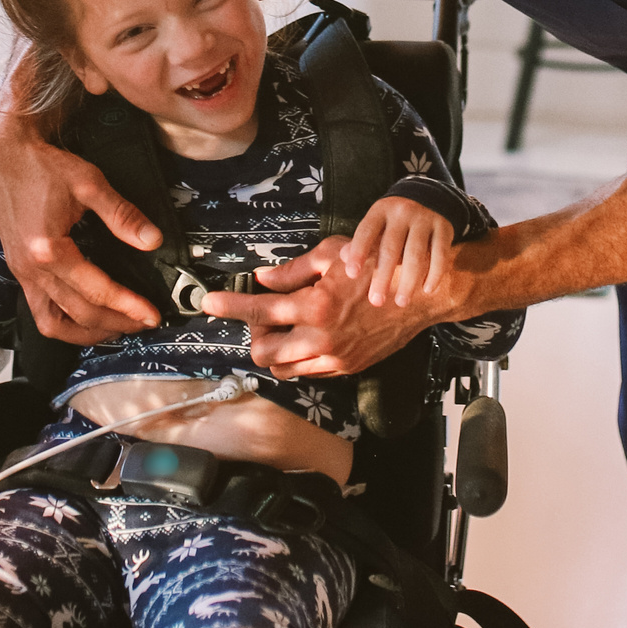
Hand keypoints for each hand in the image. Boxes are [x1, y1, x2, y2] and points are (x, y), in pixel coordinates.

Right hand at [0, 105, 161, 342]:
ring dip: (87, 333)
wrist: (5, 153)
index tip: (152, 315)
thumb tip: (152, 240)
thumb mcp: (89, 184)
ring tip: (117, 328)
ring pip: (53, 323)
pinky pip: (39, 311)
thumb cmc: (41, 165)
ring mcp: (21, 272)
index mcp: (47, 249)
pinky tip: (85, 319)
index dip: (128, 306)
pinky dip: (64, 324)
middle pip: (78, 314)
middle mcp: (30, 268)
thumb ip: (122, 215)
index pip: (97, 291)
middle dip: (115, 323)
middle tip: (143, 323)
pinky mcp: (19, 270)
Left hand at [200, 237, 442, 377]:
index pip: (259, 311)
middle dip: (256, 335)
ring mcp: (334, 358)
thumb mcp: (332, 255)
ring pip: (283, 368)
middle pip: (263, 352)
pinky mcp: (346, 368)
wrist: (418, 297)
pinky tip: (306, 335)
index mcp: (314, 306)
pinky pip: (307, 371)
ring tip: (286, 326)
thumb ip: (293, 271)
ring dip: (274, 349)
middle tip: (265, 315)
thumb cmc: (377, 267)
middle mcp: (320, 339)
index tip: (209, 304)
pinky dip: (297, 357)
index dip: (229, 307)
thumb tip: (262, 280)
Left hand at [340, 197, 454, 308]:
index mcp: (381, 211)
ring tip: (401, 301)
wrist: (431, 194)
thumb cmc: (397, 218)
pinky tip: (427, 290)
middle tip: (376, 301)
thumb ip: (363, 241)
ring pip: (416, 255)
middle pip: (391, 248)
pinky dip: (434, 275)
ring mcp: (425, 219)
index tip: (352, 274)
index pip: (366, 232)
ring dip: (408, 282)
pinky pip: (440, 255)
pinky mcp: (445, 228)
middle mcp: (402, 213)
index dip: (358, 253)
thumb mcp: (378, 222)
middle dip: (383, 277)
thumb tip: (343, 257)